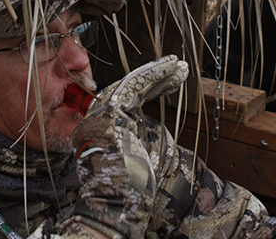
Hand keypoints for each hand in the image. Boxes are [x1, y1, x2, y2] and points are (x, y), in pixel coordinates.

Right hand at [59, 55, 188, 238]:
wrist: (118, 209)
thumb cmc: (131, 189)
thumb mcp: (139, 154)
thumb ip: (139, 133)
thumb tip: (148, 119)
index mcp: (101, 131)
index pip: (126, 101)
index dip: (150, 86)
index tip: (173, 78)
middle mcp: (95, 121)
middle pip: (127, 90)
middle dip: (155, 76)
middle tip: (178, 66)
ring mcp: (99, 117)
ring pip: (130, 84)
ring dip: (157, 72)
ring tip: (179, 65)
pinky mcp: (108, 115)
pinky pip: (132, 86)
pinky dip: (153, 74)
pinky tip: (169, 69)